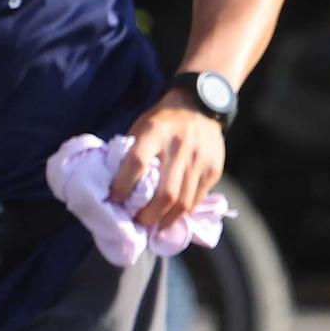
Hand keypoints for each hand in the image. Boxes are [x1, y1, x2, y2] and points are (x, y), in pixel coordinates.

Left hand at [110, 99, 225, 232]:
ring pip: (183, 202)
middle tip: (138, 222)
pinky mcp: (214, 169)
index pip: (136, 164)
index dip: (123, 186)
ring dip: (166, 220)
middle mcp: (180, 146)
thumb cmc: (163, 121)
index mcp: (155, 132)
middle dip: (149, 215)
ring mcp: (200, 159)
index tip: (115, 199)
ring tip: (155, 225)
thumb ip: (131, 153)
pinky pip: (197, 199)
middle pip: (165, 194)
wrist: (201, 106)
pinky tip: (172, 215)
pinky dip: (183, 212)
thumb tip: (116, 188)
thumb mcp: (142, 127)